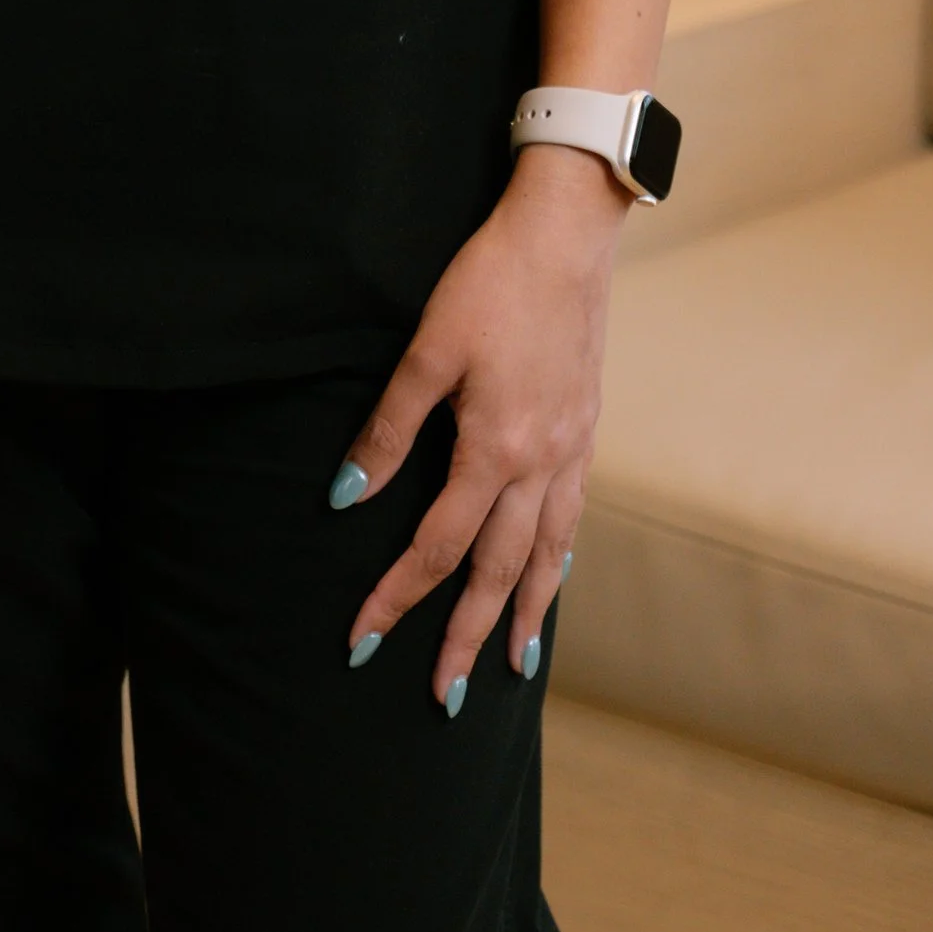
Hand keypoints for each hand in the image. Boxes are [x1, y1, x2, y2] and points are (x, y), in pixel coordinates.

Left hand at [333, 146, 626, 701]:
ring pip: (547, 554)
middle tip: (444, 696)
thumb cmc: (490, 282)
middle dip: (468, 636)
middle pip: (500, 571)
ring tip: (514, 664)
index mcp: (496, 448)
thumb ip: (389, 426)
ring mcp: (571, 449)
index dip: (399, 595)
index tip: (364, 637)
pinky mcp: (585, 427)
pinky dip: (559, 559)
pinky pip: (572, 515)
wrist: (566, 234)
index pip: (439, 546)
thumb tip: (347, 496)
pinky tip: (552, 574)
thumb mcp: (428, 349)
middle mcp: (541, 463)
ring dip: (527, 613)